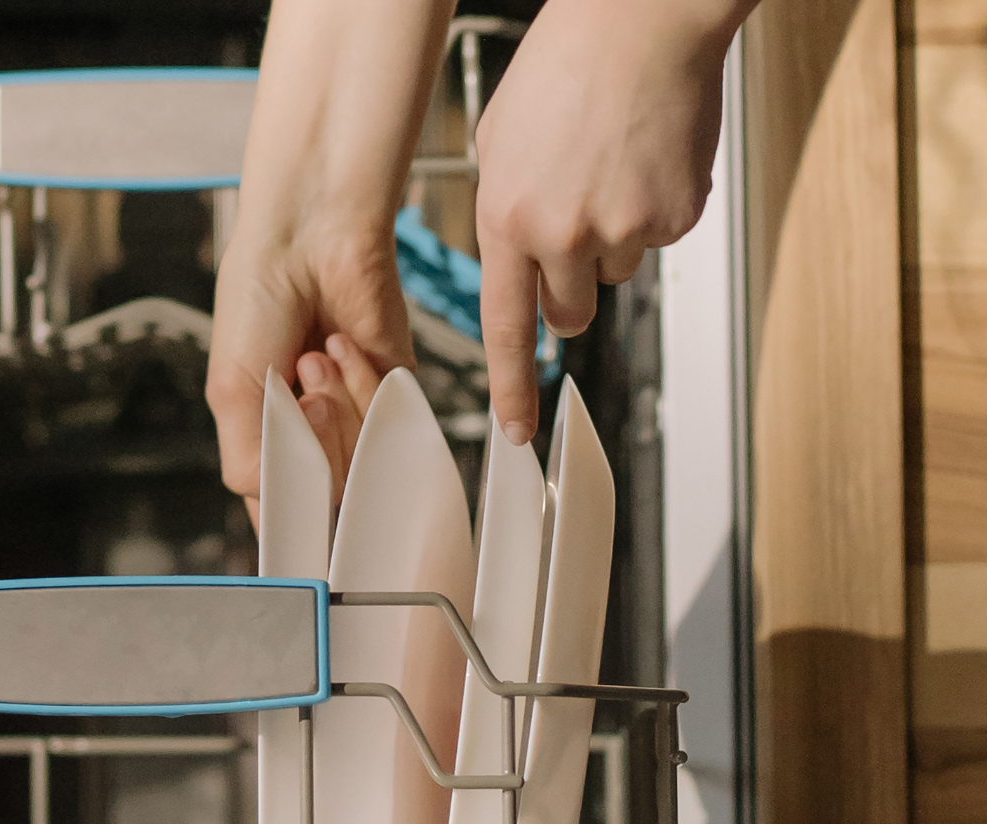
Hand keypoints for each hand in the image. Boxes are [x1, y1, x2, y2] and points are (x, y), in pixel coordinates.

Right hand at [208, 224, 408, 520]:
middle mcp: (314, 440)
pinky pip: (389, 424)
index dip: (291, 514)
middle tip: (296, 385)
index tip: (291, 497)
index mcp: (266, 445)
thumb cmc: (259, 298)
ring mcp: (356, 421)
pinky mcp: (395, 396)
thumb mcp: (233, 391)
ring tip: (314, 356)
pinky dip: (363, 385)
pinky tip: (343, 347)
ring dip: (335, 405)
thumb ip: (253, 465)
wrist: (311, 239)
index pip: (285, 515)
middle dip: (311, 437)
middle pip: (327, 495)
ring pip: (360, 463)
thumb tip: (286, 517)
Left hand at [474, 0, 752, 443]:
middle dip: (569, 294)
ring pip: (615, 275)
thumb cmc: (567, 65)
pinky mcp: (674, 219)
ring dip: (612, 240)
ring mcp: (623, 230)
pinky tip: (643, 162)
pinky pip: (657, 243)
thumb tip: (514, 267)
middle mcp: (562, 235)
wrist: (642, 18)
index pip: (504, 328)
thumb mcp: (498, 141)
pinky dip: (652, 212)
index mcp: (507, 218)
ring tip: (610, 169)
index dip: (511, 388)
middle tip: (576, 232)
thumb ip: (501, 214)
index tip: (515, 432)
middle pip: (568, 316)